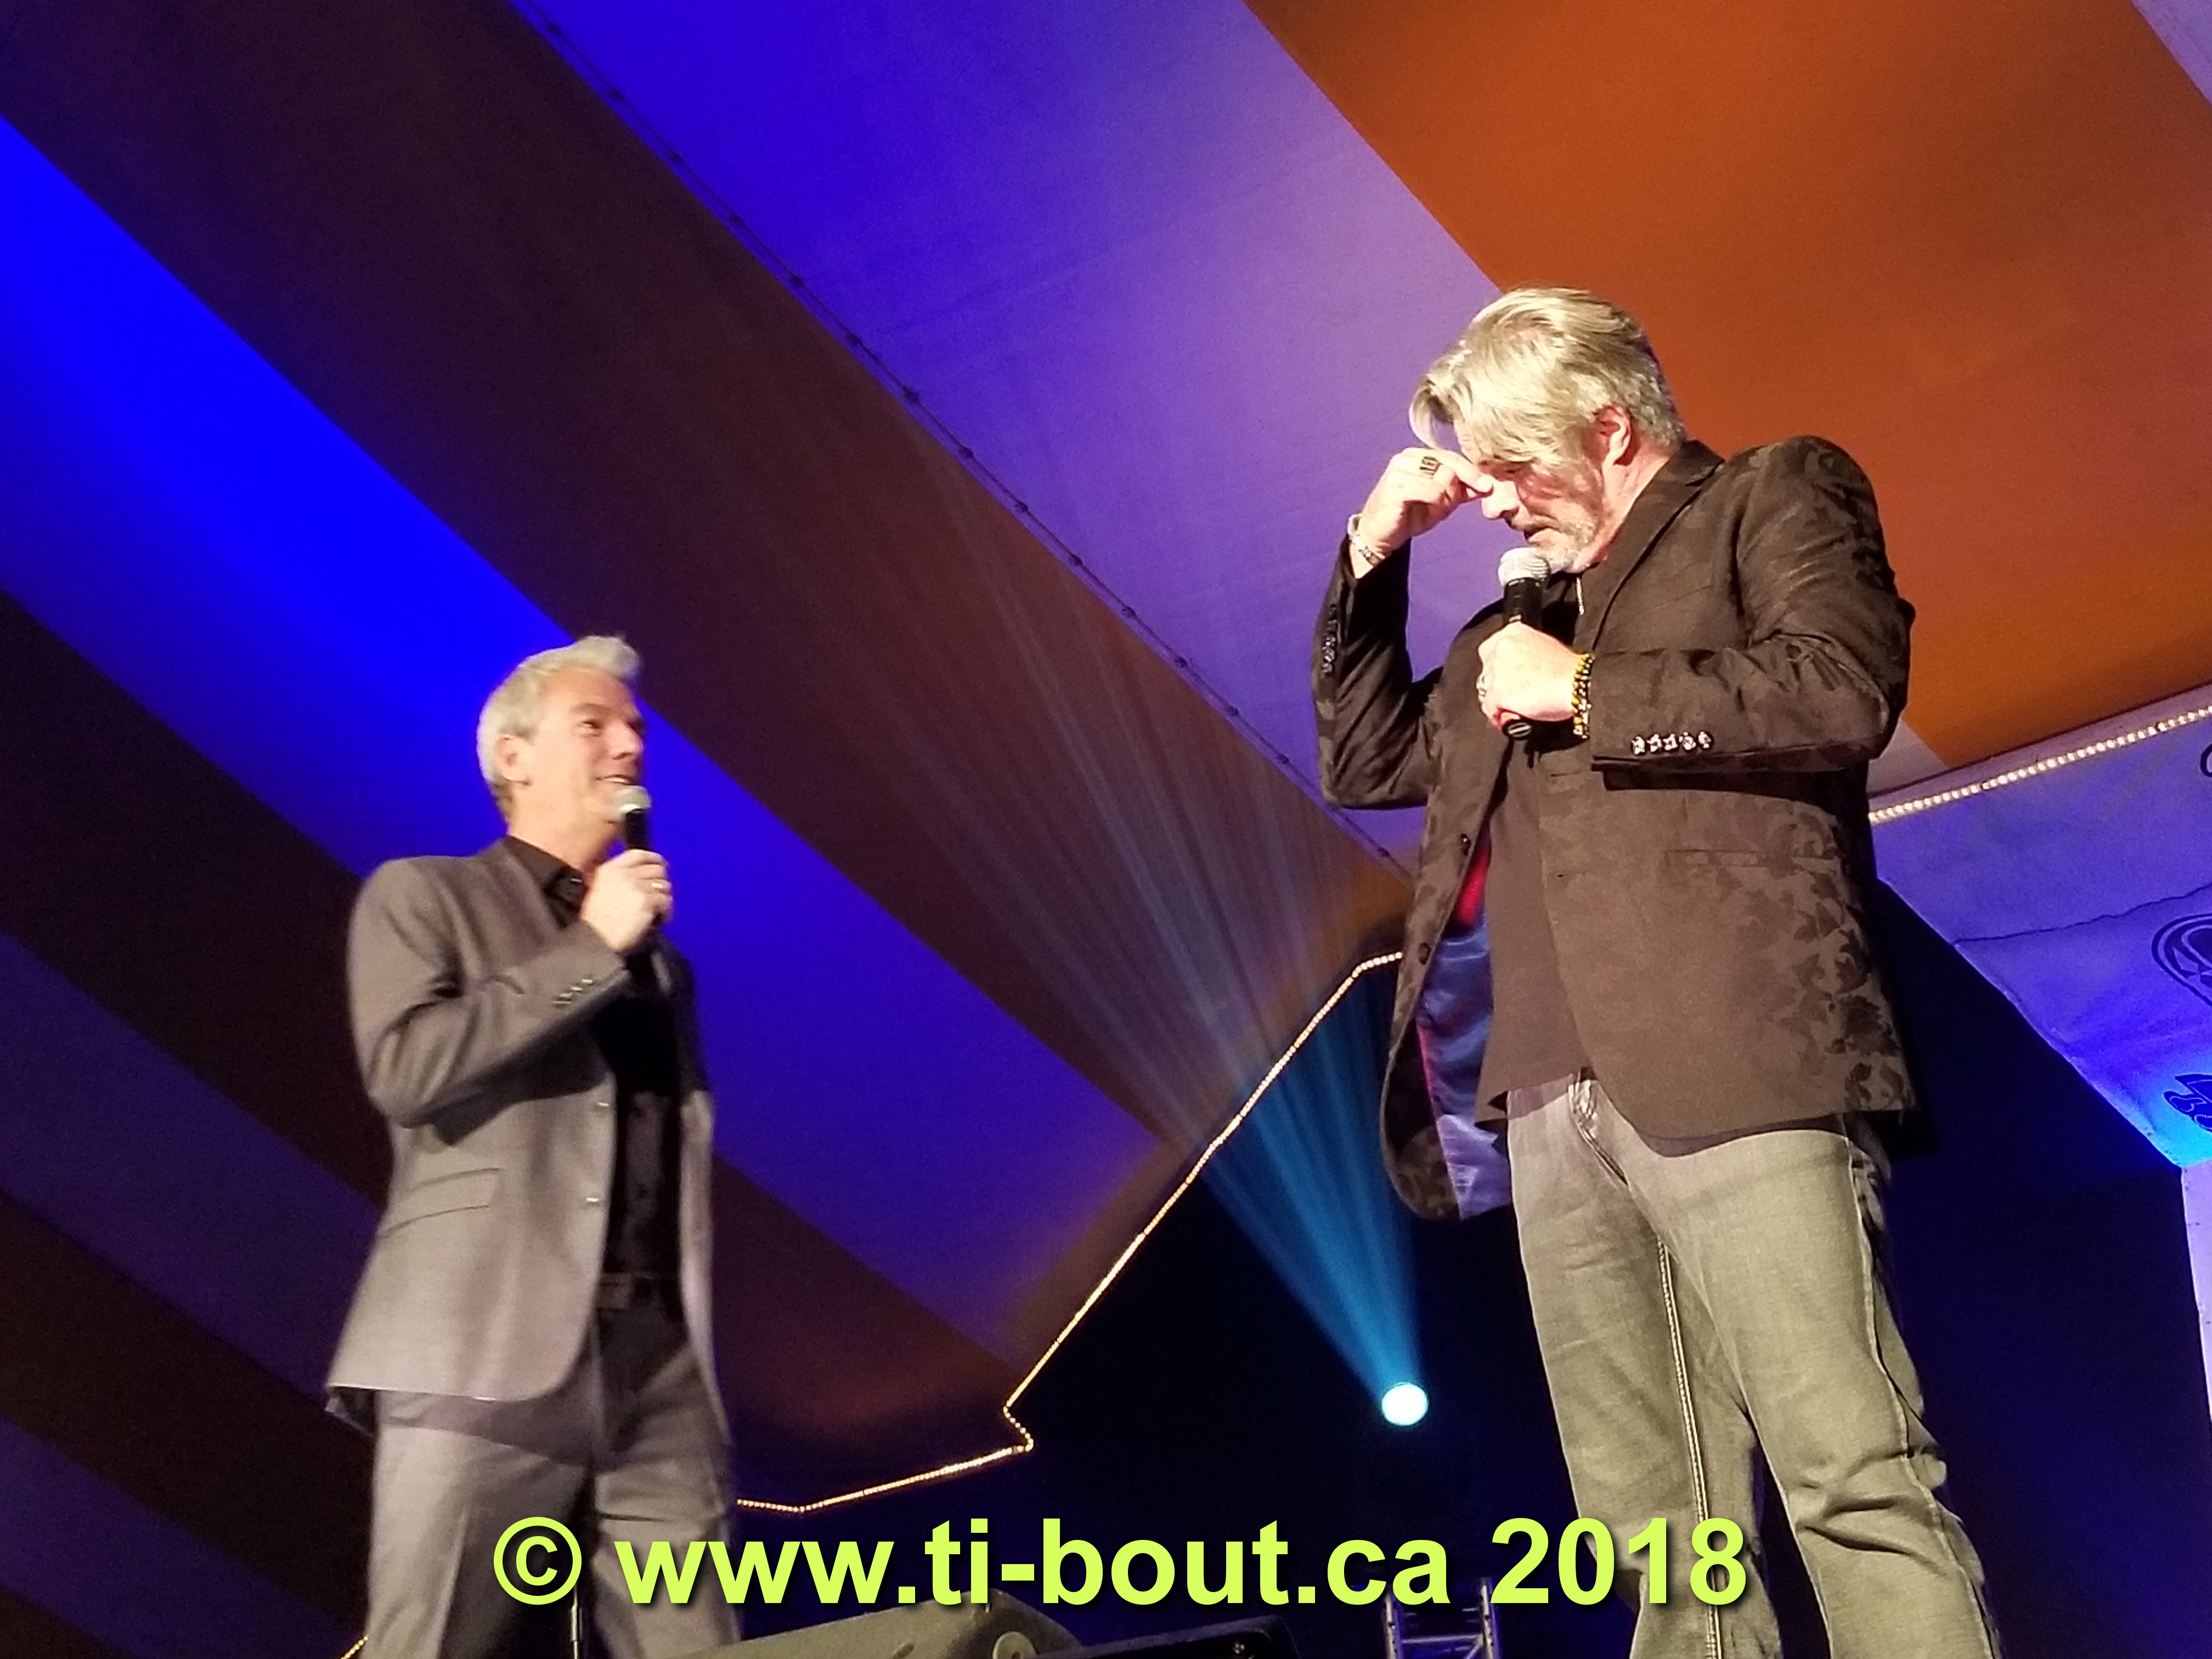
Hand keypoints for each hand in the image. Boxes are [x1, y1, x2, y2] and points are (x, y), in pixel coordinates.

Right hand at [580, 849, 671, 953]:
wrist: (595, 939)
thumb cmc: (596, 922)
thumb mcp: (599, 890)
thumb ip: (618, 879)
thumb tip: (643, 876)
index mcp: (610, 869)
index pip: (639, 854)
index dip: (654, 858)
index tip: (662, 865)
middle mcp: (624, 874)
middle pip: (656, 869)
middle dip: (662, 882)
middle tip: (661, 895)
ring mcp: (636, 886)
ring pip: (664, 885)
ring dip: (664, 898)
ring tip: (659, 911)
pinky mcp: (646, 901)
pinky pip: (666, 901)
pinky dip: (666, 912)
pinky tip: (660, 920)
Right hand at [1351, 448, 1484, 567]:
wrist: (1379, 536)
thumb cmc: (1408, 516)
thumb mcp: (1440, 503)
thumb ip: (1460, 491)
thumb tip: (1487, 485)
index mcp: (1418, 456)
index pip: (1452, 457)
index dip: (1471, 472)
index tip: (1487, 486)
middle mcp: (1407, 457)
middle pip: (1449, 465)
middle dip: (1457, 488)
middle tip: (1450, 505)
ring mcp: (1399, 470)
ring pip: (1442, 477)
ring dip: (1444, 498)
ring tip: (1433, 510)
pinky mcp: (1394, 486)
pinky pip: (1430, 490)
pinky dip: (1435, 502)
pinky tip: (1428, 510)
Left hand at [1477, 625, 1580, 728]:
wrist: (1576, 683)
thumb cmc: (1569, 668)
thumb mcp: (1545, 646)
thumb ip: (1525, 651)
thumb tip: (1519, 665)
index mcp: (1513, 631)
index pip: (1489, 648)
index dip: (1496, 665)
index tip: (1503, 675)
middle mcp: (1501, 648)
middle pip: (1486, 670)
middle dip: (1495, 683)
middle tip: (1509, 693)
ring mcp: (1497, 670)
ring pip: (1485, 689)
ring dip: (1496, 699)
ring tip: (1510, 708)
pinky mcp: (1498, 692)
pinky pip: (1489, 707)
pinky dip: (1497, 715)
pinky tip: (1509, 718)